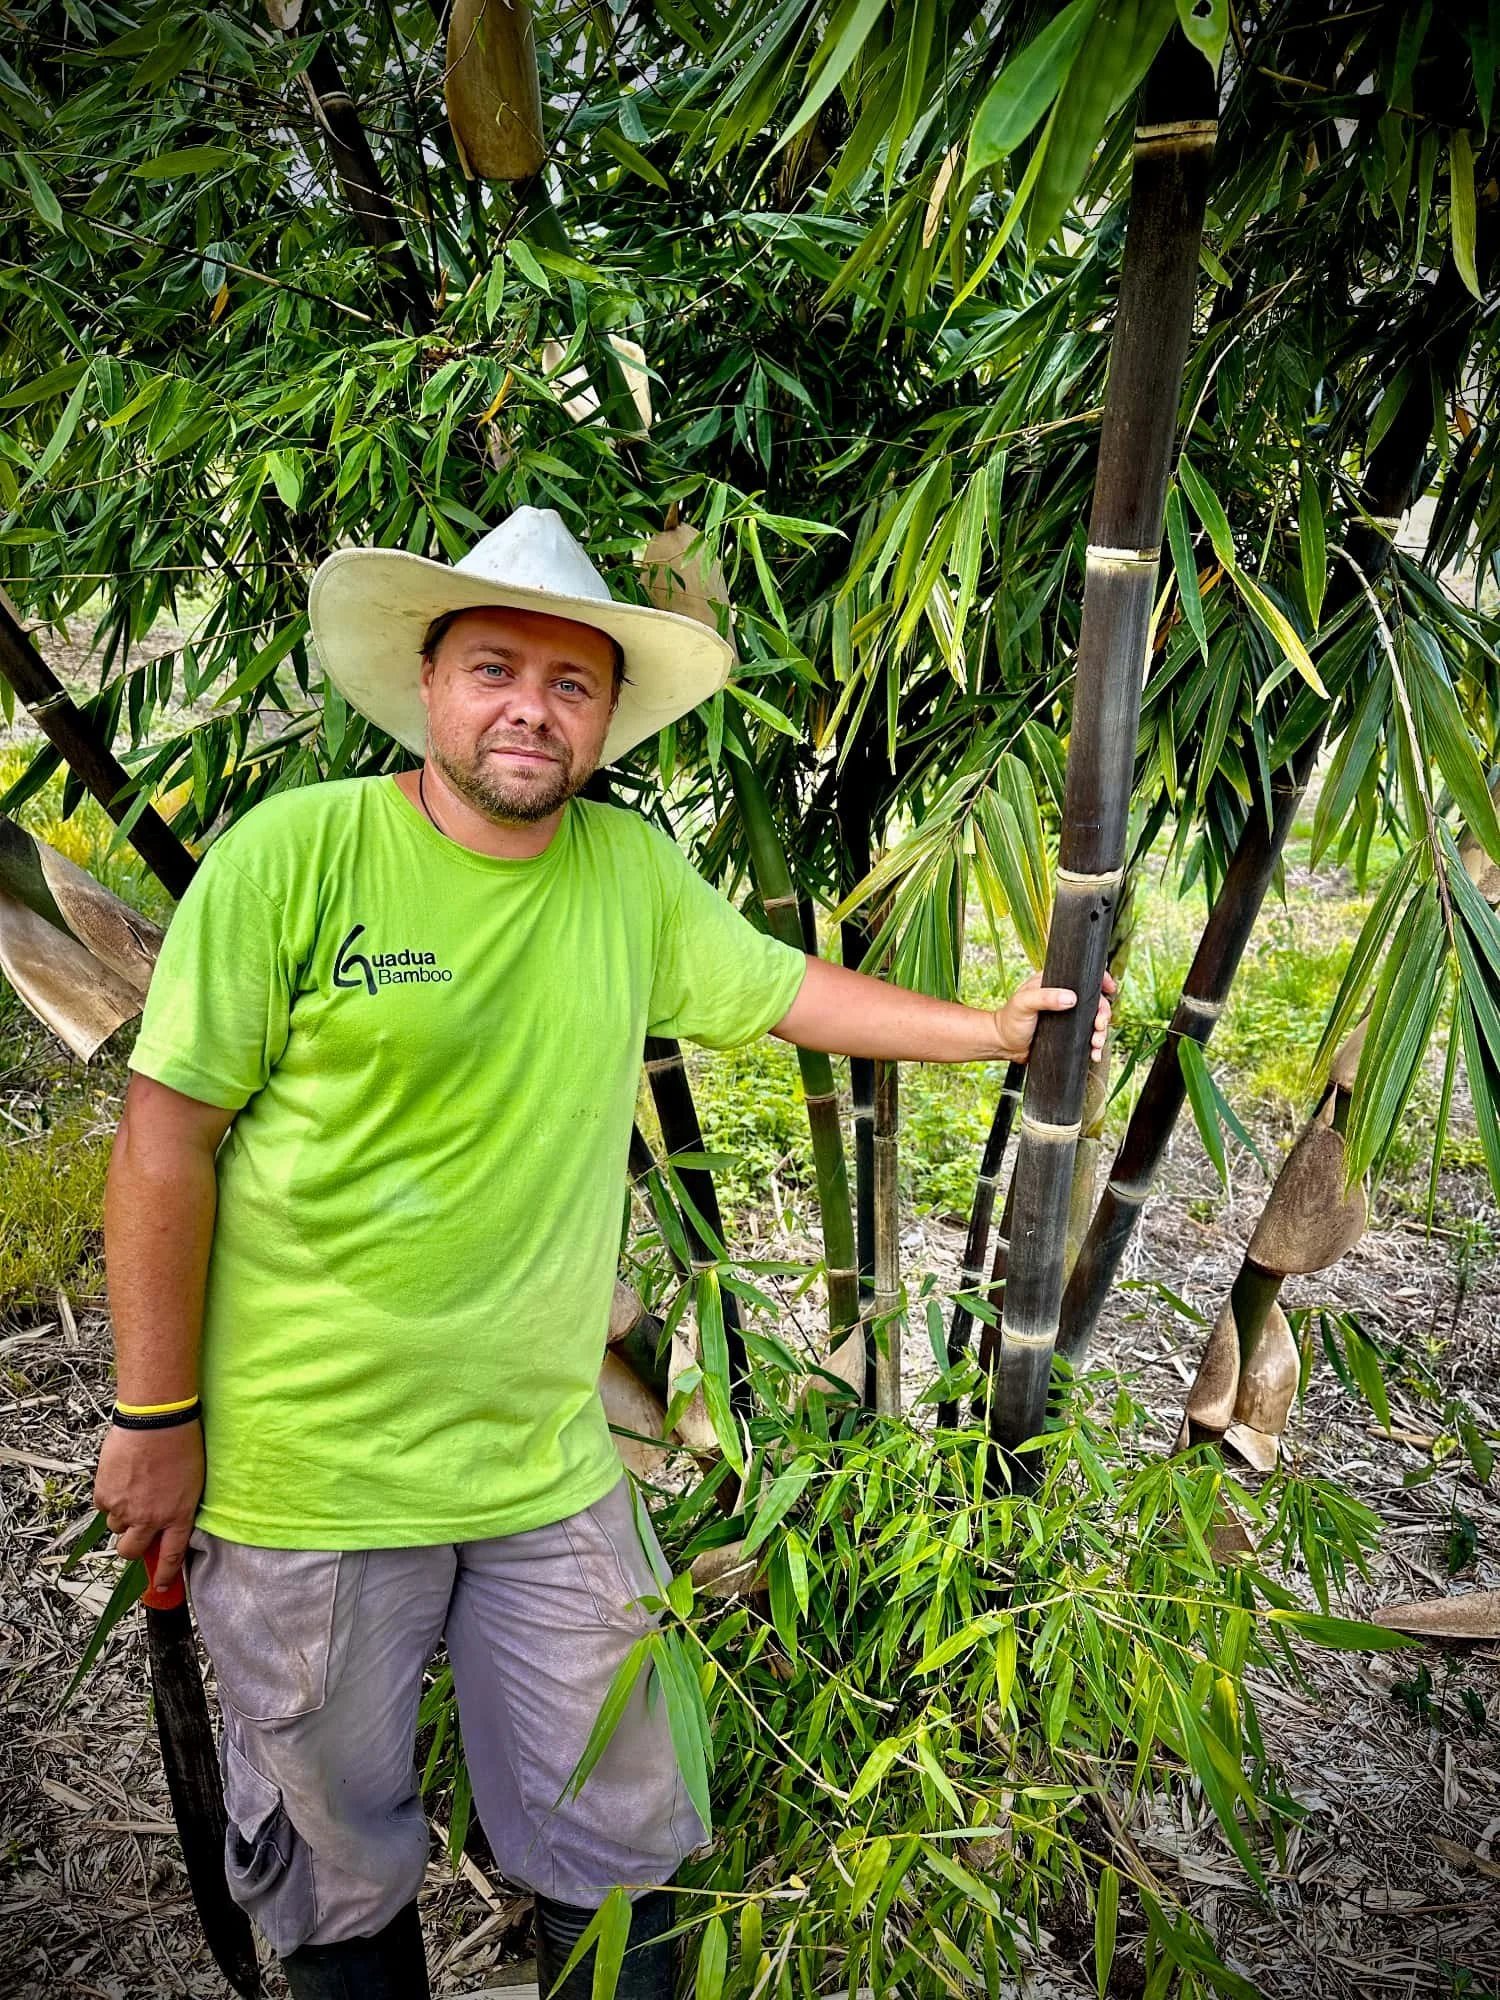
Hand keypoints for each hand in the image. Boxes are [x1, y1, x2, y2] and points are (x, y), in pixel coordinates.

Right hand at [93, 1420, 203, 1593]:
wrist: (155, 1420)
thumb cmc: (180, 1442)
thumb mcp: (191, 1481)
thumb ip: (178, 1507)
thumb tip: (168, 1522)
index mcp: (178, 1515)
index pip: (172, 1556)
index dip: (166, 1576)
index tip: (163, 1587)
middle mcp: (151, 1518)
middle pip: (131, 1551)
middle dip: (131, 1546)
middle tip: (135, 1532)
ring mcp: (125, 1508)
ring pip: (115, 1526)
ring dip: (122, 1515)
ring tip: (133, 1488)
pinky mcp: (105, 1495)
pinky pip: (103, 1506)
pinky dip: (110, 1497)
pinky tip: (122, 1477)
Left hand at [995, 969, 1116, 1063]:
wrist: (1004, 1045)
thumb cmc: (1010, 1019)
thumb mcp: (1024, 1003)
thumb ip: (1045, 998)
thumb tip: (1071, 998)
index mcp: (1056, 982)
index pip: (1085, 976)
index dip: (1102, 980)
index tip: (1110, 989)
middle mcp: (1065, 997)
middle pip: (1096, 1001)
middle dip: (1103, 1014)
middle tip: (1099, 1026)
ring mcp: (1069, 1016)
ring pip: (1095, 1021)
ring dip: (1101, 1033)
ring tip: (1096, 1044)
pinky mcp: (1069, 1033)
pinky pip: (1088, 1037)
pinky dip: (1094, 1046)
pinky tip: (1094, 1053)